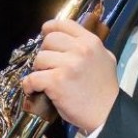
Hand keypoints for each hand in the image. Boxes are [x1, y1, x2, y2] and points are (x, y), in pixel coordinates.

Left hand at [21, 18, 119, 132]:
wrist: (107, 113)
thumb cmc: (105, 89)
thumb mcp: (105, 59)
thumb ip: (90, 47)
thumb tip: (71, 41)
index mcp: (91, 42)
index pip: (65, 24)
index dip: (51, 27)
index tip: (45, 32)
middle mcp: (80, 49)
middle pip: (49, 40)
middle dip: (45, 52)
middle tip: (48, 65)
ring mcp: (68, 65)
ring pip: (39, 59)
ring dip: (38, 70)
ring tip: (45, 79)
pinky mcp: (56, 81)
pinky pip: (32, 78)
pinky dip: (29, 85)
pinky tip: (34, 90)